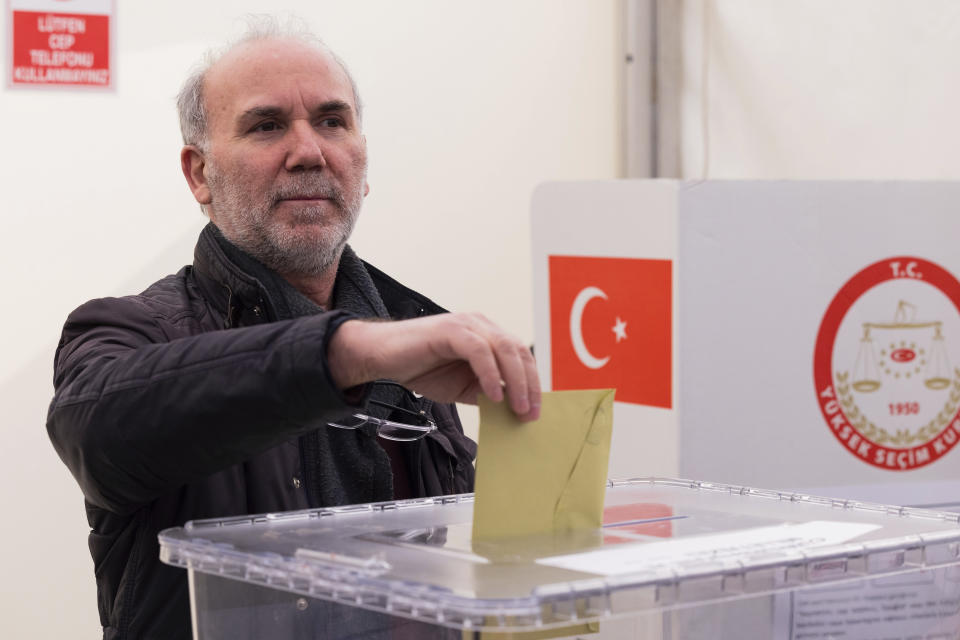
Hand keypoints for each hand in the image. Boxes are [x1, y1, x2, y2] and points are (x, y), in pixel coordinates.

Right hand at [327, 313, 540, 420]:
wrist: (382, 357)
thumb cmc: (422, 368)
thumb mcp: (462, 387)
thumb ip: (486, 392)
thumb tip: (512, 408)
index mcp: (488, 336)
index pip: (520, 356)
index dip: (532, 383)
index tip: (535, 411)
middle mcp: (481, 326)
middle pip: (519, 351)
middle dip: (530, 384)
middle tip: (531, 413)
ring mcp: (467, 325)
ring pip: (504, 348)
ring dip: (516, 381)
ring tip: (518, 408)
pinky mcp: (451, 331)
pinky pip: (479, 351)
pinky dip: (490, 373)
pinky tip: (494, 395)